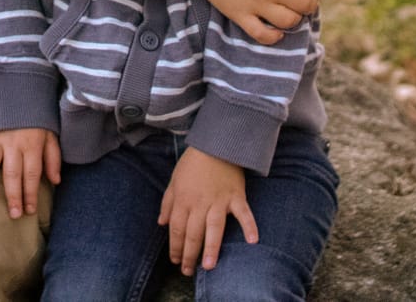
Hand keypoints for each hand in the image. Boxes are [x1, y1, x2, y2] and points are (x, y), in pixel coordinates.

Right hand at [0, 128, 59, 218]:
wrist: (18, 91)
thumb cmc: (36, 119)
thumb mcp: (51, 135)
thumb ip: (53, 158)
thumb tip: (55, 181)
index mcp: (31, 144)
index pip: (31, 174)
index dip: (31, 193)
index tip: (29, 210)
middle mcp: (13, 143)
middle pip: (13, 173)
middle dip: (13, 195)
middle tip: (13, 214)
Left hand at [158, 147, 255, 272]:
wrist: (216, 143)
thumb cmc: (193, 163)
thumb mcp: (174, 180)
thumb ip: (167, 203)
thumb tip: (162, 223)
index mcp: (183, 199)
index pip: (176, 229)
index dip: (174, 246)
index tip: (175, 260)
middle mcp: (200, 203)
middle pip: (193, 233)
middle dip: (189, 254)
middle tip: (188, 271)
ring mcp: (219, 200)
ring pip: (214, 228)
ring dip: (211, 248)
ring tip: (209, 266)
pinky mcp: (236, 196)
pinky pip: (244, 213)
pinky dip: (250, 226)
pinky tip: (253, 241)